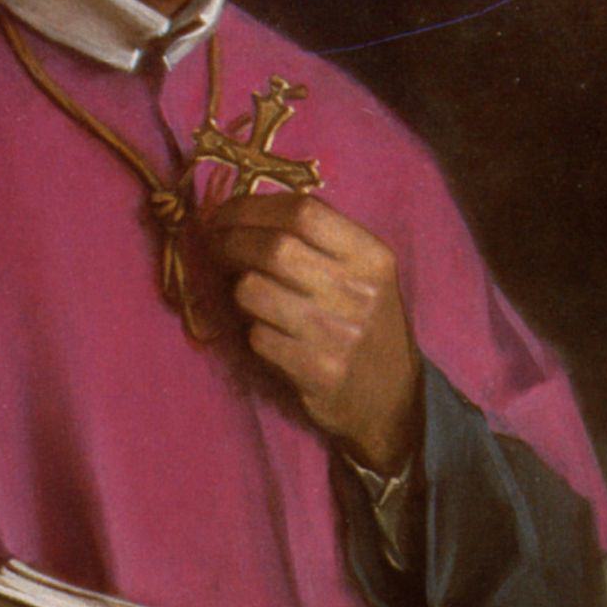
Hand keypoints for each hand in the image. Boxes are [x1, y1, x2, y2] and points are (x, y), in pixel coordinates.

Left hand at [209, 191, 419, 472]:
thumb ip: (317, 239)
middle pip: (273, 247)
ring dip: (235, 288)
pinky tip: (260, 329)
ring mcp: (338, 334)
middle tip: (214, 247)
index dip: (251, 208)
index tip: (224, 215)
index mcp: (371, 256)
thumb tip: (241, 212)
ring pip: (253, 290)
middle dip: (229, 241)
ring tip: (240, 290)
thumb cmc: (367, 323)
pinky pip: (257, 336)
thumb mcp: (364, 273)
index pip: (303, 211)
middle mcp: (358, 291)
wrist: (392, 398)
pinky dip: (249, 330)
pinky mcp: (317, 372)